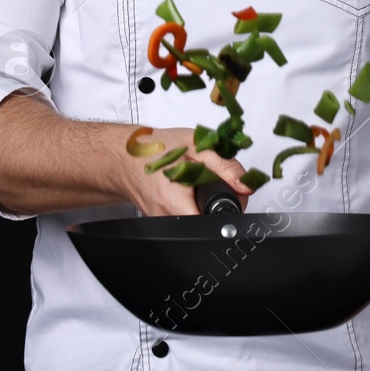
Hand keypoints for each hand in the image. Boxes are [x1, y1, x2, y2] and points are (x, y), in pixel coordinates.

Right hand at [118, 126, 253, 216]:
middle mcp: (167, 217)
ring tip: (199, 182)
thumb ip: (224, 165)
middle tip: (216, 181)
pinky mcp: (161, 220)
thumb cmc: (152, 148)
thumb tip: (246, 185)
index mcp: (175, 201)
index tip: (233, 195)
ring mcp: (163, 222)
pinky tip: (187, 188)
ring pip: (197, 221)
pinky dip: (193, 203)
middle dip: (220, 204)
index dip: (229, 212)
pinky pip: (186, 217)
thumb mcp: (195, 146)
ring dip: (206, 203)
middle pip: (207, 224)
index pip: (211, 224)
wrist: (122, 155)